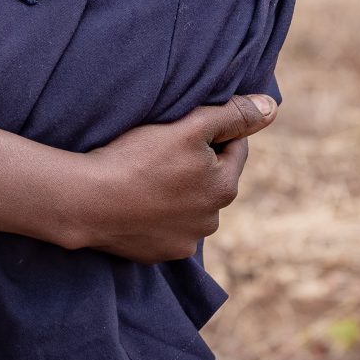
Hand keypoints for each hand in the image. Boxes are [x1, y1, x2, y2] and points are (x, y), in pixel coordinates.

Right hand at [75, 94, 276, 260]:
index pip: (233, 147)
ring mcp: (184, 241)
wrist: (88, 202)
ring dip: (178, 191)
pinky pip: (166, 227)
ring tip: (146, 175)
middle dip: (196, 163)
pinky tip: (137, 200)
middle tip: (161, 148)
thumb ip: (232, 115)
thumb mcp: (188, 128)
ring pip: (190, 205)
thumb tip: (271, 106)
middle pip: (212, 179)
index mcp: (224, 188)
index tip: (182, 126)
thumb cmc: (137, 159)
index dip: (210, 130)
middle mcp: (211, 221)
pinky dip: (158, 214)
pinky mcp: (159, 254)